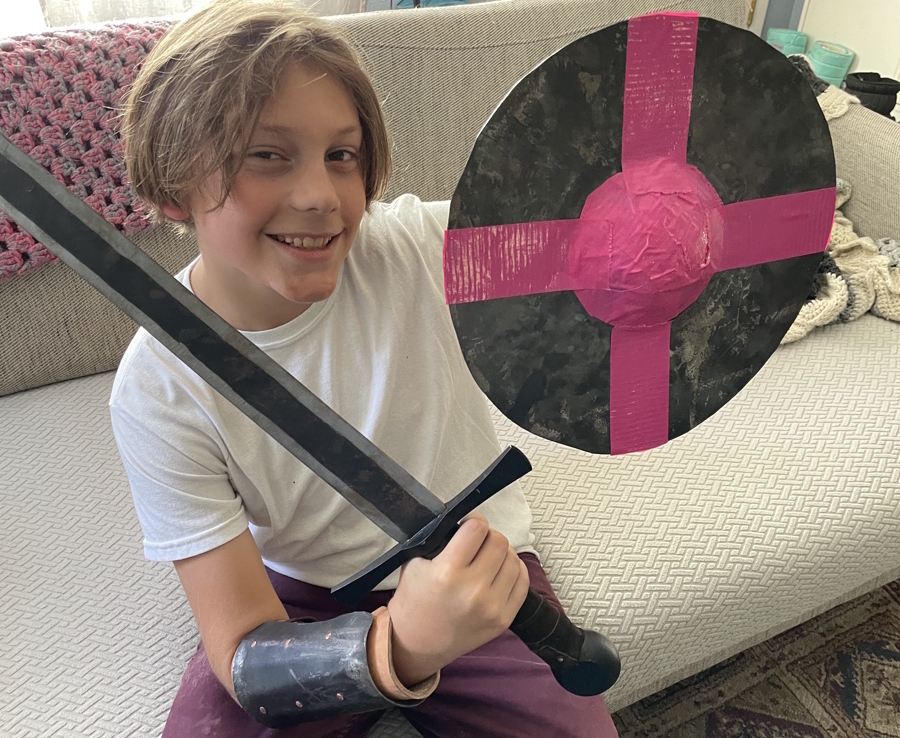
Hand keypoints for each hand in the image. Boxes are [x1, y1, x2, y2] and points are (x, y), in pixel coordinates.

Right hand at [386, 513, 529, 685]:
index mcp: (447, 573)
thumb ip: (440, 539)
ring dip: (501, 553)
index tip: (467, 526)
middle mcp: (472, 590)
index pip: (477, 528)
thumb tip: (466, 520)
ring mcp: (491, 607)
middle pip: (499, 541)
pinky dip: (513, 570)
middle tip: (477, 543)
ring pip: (514, 559)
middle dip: (488, 536)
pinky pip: (522, 582)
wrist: (416, 643)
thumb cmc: (414, 599)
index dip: (473, 521)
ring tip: (487, 558)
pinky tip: (499, 571)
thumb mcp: (415, 562)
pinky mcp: (503, 620)